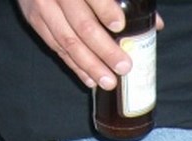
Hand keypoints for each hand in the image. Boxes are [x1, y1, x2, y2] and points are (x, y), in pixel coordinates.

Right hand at [17, 0, 161, 89]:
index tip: (119, 25)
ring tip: (108, 82)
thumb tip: (156, 24)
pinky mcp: (34, 20)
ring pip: (67, 41)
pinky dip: (74, 65)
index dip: (105, 10)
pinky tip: (89, 79)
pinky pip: (55, 47)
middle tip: (123, 66)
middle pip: (82, 24)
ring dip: (89, 65)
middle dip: (104, 49)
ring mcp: (43, 7)